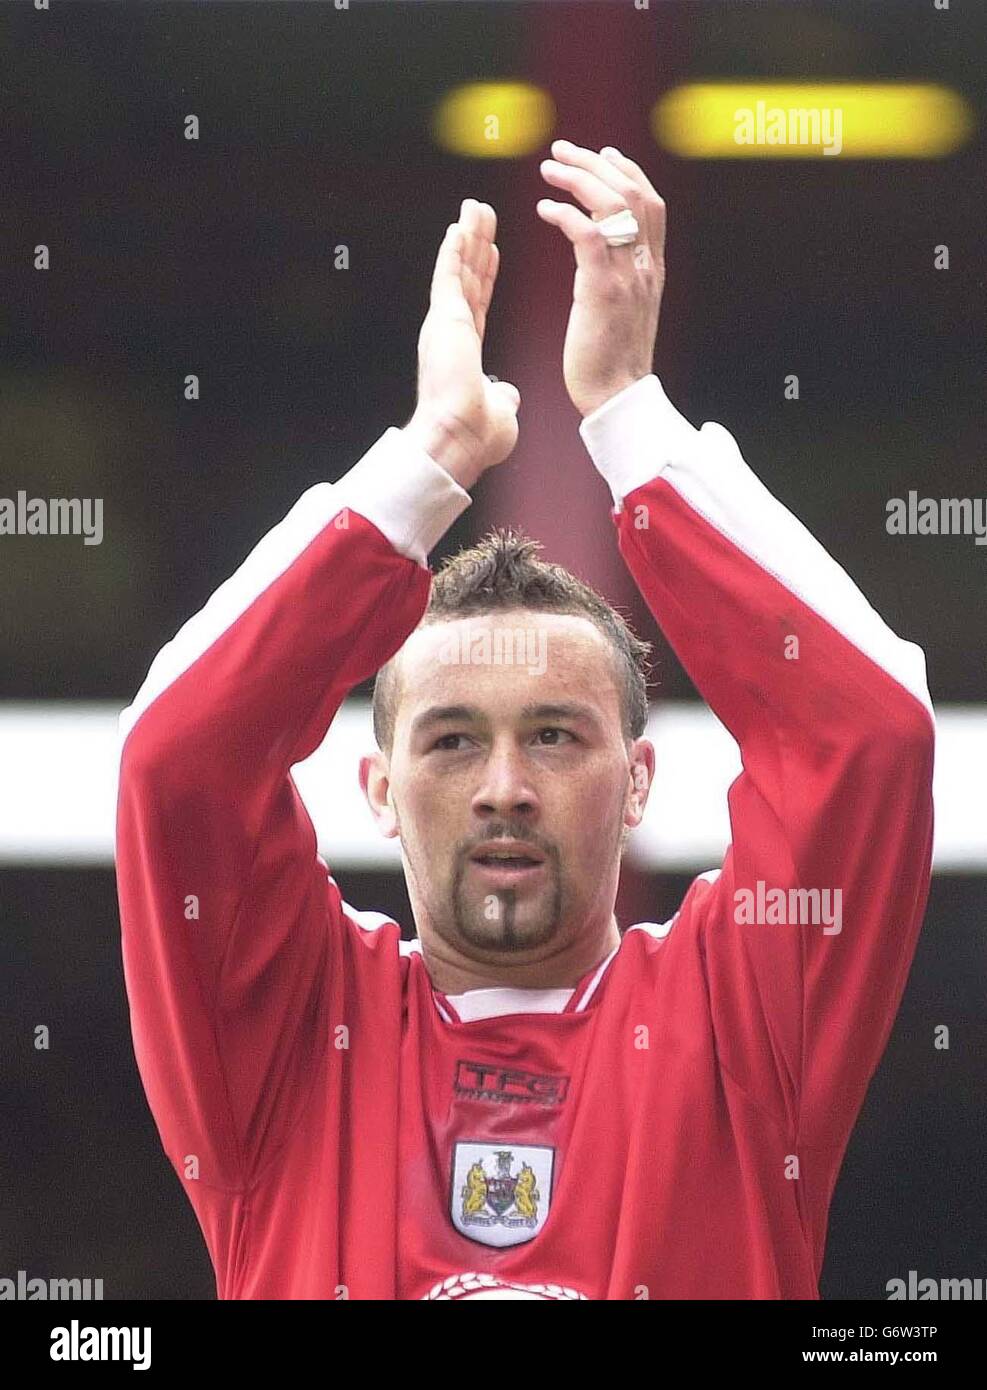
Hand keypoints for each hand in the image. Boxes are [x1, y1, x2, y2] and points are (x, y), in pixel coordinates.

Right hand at [404, 198, 520, 489]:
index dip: (485, 274)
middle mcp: (452, 332)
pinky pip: (449, 276)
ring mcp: (446, 324)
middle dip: (476, 245)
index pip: (479, 301)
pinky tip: (459, 227)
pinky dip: (454, 250)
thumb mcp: (499, 410)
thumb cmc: (476, 434)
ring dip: (467, 237)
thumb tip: (505, 395)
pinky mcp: (444, 319)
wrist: (459, 438)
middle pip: (468, 278)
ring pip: (459, 269)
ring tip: (474, 209)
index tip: (491, 250)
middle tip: (481, 215)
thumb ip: (502, 396)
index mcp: (465, 349)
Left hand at [536, 140, 665, 417]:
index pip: (650, 201)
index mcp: (653, 268)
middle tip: (562, 151)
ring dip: (577, 179)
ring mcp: (627, 277)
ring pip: (611, 205)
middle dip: (595, 163)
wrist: (617, 398)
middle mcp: (646, 266)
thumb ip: (622, 275)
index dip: (627, 170)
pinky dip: (564, 215)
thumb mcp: (626, 309)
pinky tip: (544, 210)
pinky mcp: (602, 291)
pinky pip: (587, 235)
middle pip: (631, 192)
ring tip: (548, 170)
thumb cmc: (611, 361)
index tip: (601, 153)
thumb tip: (606, 252)